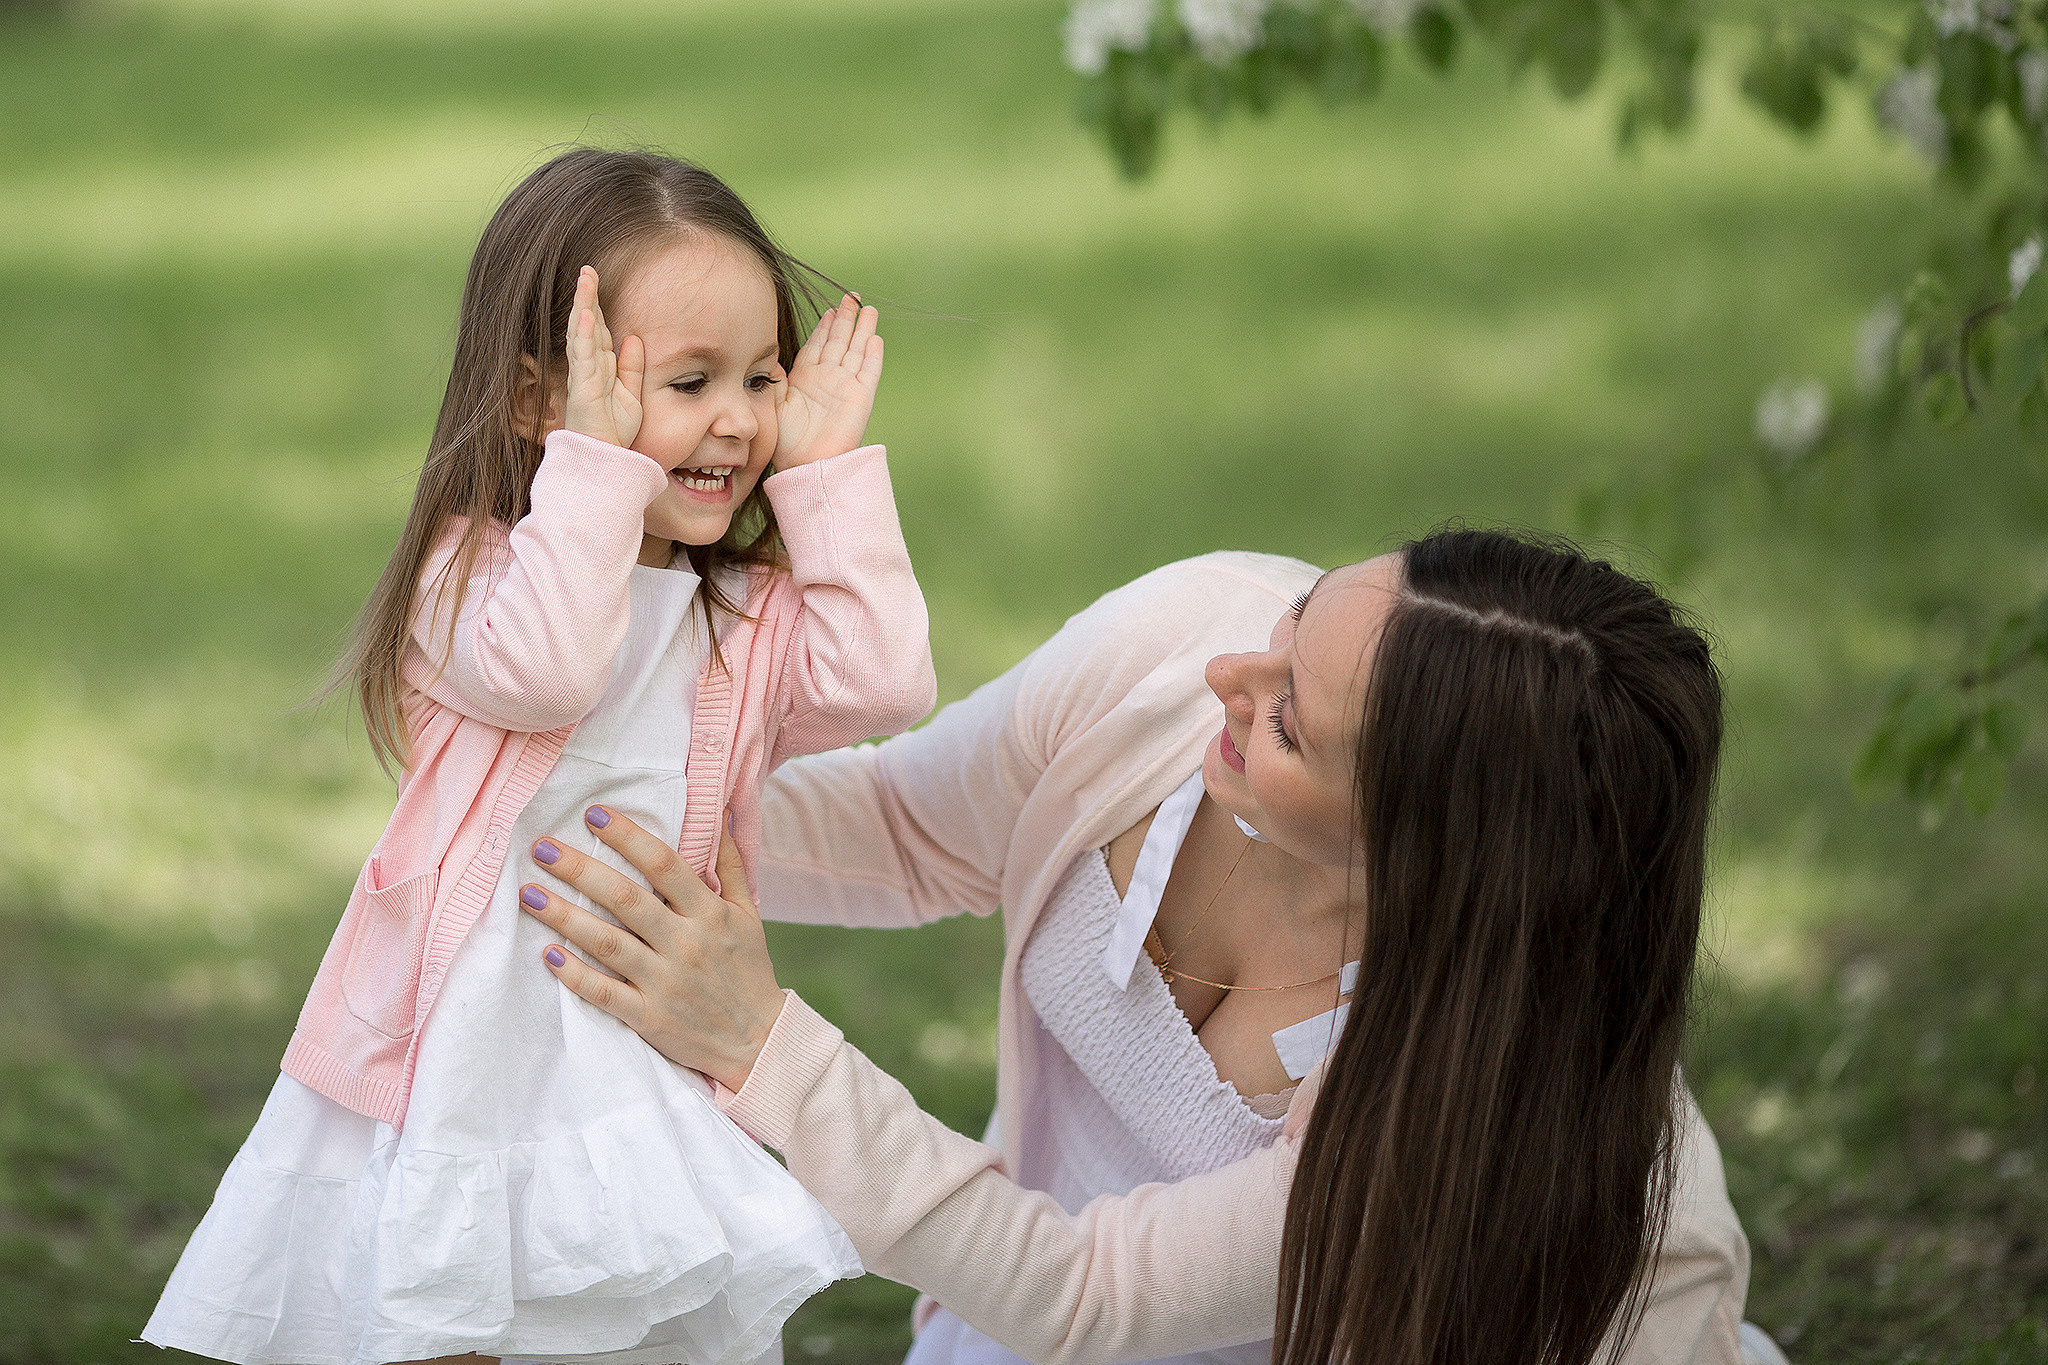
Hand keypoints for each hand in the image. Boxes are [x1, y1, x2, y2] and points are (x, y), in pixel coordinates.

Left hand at [518, 806, 784, 1091]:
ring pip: (607, 942)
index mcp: (709, 913)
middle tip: (541, 847)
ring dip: (563, 916)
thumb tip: (723, 812)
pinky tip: (548, 954)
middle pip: (625, 898)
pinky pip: (604, 993)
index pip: (664, 864)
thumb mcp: (748, 914)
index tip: (594, 814)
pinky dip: (575, 974)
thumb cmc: (747, 970)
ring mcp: (666, 982)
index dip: (627, 836)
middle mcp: (686, 943)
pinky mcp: (649, 1017)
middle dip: (580, 869)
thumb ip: (731, 864)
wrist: (758, 1041)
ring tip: (528, 893)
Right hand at [563, 266, 644, 449]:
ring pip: (582, 333)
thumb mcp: (631, 395)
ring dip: (583, 305)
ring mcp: (583, 376)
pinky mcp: (582, 388)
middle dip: (587, 297)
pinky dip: (582, 334)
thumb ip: (632, 368)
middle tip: (588, 269)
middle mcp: (589, 368)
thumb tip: (633, 338)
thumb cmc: (615, 432)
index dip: (597, 306)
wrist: (605, 459)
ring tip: (585, 278)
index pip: (598, 330)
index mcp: (602, 369)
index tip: (597, 281)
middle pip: (587, 325)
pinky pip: (583, 356)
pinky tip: (584, 314)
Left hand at [774, 294, 883, 469]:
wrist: (805, 464)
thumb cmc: (786, 440)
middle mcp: (827, 378)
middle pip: (839, 341)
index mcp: (806, 378)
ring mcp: (845, 386)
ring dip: (863, 329)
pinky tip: (874, 338)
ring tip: (868, 308)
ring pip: (856, 350)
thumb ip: (775, 378)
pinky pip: (869, 371)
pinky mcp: (860, 397)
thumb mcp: (774, 402)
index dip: (825, 325)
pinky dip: (872, 355)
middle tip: (852, 296)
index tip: (830, 308)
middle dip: (846, 318)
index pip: (818, 344)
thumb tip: (769, 357)